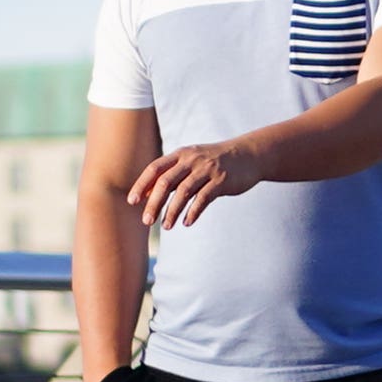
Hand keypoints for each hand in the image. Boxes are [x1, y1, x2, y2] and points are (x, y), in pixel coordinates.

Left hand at [128, 139, 264, 226]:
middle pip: (165, 183)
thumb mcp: (193, 162)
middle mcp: (192, 160)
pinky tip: (187, 222)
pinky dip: (193, 212)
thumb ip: (172, 174)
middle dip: (154, 204)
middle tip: (147, 221)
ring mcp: (208, 170)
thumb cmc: (216, 162)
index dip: (141, 185)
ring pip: (183, 192)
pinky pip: (204, 198)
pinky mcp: (222, 181)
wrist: (249, 154)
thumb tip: (147, 194)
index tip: (132, 202)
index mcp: (181, 154)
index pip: (154, 169)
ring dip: (172, 212)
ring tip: (167, 227)